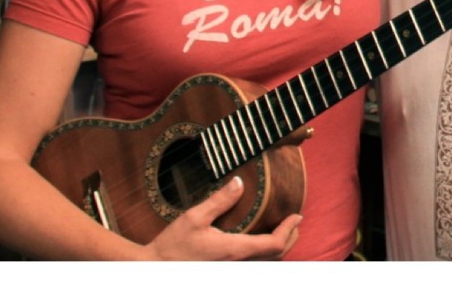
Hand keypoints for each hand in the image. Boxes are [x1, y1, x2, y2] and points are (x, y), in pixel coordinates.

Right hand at [142, 176, 300, 260]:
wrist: (155, 268)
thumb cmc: (173, 246)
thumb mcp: (194, 217)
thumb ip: (219, 200)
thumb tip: (239, 182)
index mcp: (234, 250)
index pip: (273, 245)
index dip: (288, 230)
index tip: (297, 215)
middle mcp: (237, 263)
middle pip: (275, 256)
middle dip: (289, 238)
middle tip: (296, 221)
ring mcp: (231, 268)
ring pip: (265, 262)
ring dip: (279, 246)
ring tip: (284, 229)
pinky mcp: (224, 268)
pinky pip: (253, 263)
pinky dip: (265, 252)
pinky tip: (260, 239)